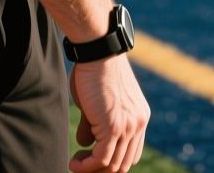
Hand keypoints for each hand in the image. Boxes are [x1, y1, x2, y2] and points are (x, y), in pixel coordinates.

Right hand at [69, 56, 149, 172]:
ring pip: (113, 165)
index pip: (131, 152)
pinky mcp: (114, 127)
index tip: (91, 158)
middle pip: (124, 163)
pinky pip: (101, 159)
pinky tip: (74, 162)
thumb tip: (84, 144)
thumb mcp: (96, 103)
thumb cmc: (94, 71)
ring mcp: (128, 126)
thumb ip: (93, 125)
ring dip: (91, 169)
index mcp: (139, 116)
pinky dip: (86, 166)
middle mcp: (138, 123)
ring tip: (75, 163)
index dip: (112, 161)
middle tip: (82, 164)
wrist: (99, 52)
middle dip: (101, 169)